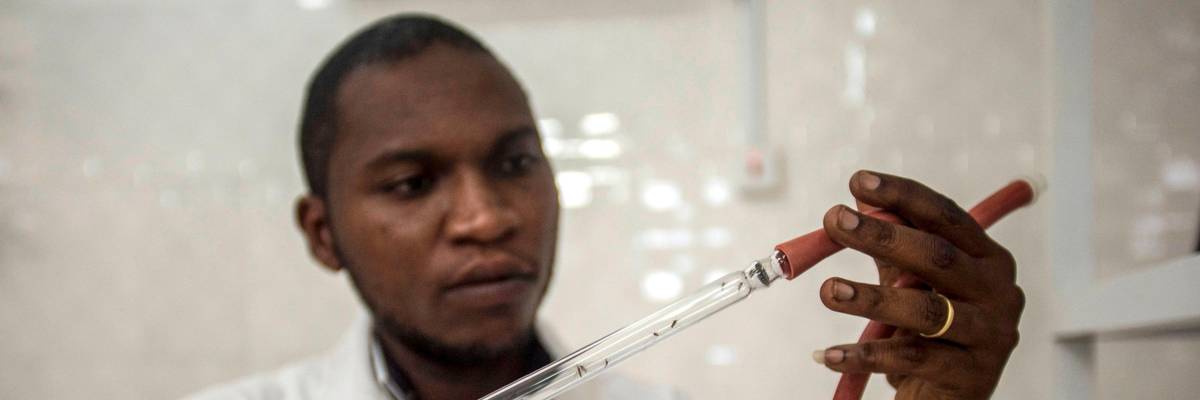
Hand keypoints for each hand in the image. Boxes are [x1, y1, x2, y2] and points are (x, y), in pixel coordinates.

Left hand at [813, 171, 1024, 399]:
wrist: (950, 399)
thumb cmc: (933, 332)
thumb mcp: (914, 283)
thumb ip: (894, 244)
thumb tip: (860, 198)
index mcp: (988, 259)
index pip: (946, 217)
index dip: (903, 196)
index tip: (858, 180)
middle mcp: (999, 292)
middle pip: (938, 256)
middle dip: (882, 236)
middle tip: (834, 221)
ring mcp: (990, 335)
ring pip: (926, 311)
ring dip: (871, 298)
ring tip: (828, 290)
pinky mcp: (970, 375)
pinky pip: (910, 358)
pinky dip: (865, 355)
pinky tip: (828, 354)